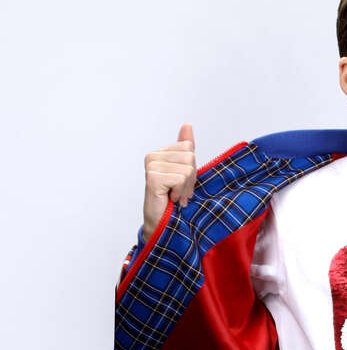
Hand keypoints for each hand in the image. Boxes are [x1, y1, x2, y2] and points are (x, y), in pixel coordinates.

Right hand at [143, 121, 196, 236]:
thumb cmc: (172, 200)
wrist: (162, 224)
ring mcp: (151, 166)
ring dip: (186, 188)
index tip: (182, 184)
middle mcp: (152, 156)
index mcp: (160, 153)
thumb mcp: (184, 172)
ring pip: (187, 168)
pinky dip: (180, 192)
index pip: (188, 148)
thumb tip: (187, 124)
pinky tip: (171, 199)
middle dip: (191, 179)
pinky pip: (181, 178)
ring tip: (175, 196)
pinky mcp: (152, 177)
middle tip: (180, 192)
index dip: (192, 169)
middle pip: (190, 156)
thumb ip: (185, 148)